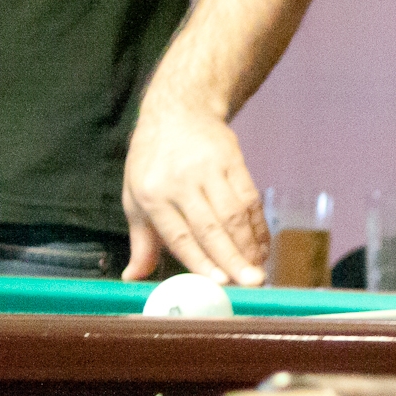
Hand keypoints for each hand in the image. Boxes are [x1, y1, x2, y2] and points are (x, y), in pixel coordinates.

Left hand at [122, 104, 267, 285]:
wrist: (178, 112)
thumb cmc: (152, 161)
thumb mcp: (135, 197)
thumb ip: (141, 240)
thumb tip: (134, 277)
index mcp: (152, 194)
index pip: (179, 235)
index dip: (201, 259)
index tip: (219, 283)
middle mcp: (182, 181)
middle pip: (212, 226)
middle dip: (233, 258)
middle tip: (251, 283)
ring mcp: (210, 169)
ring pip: (235, 213)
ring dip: (249, 244)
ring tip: (259, 270)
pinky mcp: (234, 160)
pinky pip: (250, 197)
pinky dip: (258, 224)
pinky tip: (261, 245)